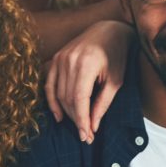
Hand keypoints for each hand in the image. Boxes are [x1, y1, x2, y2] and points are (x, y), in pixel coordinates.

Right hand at [44, 20, 133, 143]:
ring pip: (58, 93)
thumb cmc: (116, 55)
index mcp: (86, 64)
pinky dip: (52, 101)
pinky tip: (58, 116)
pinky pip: (49, 84)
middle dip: (76, 119)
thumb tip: (93, 126)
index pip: (79, 99)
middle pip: (67, 98)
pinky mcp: (56, 58)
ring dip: (67, 113)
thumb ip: (103, 103)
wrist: (108, 30)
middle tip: (86, 135)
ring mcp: (60, 58)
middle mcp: (69, 60)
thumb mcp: (116, 80)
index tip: (87, 136)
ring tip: (78, 126)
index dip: (81, 120)